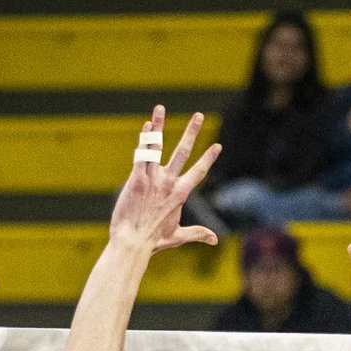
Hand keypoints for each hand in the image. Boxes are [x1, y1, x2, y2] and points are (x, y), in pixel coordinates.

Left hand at [108, 108, 220, 255]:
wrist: (133, 243)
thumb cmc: (153, 241)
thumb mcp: (178, 236)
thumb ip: (197, 234)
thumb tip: (215, 240)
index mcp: (180, 194)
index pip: (199, 172)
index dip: (209, 158)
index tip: (217, 146)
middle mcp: (168, 183)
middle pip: (183, 152)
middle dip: (192, 132)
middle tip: (199, 115)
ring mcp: (152, 180)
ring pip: (157, 147)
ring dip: (159, 125)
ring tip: (160, 107)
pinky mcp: (137, 180)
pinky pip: (141, 156)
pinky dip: (144, 140)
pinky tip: (146, 125)